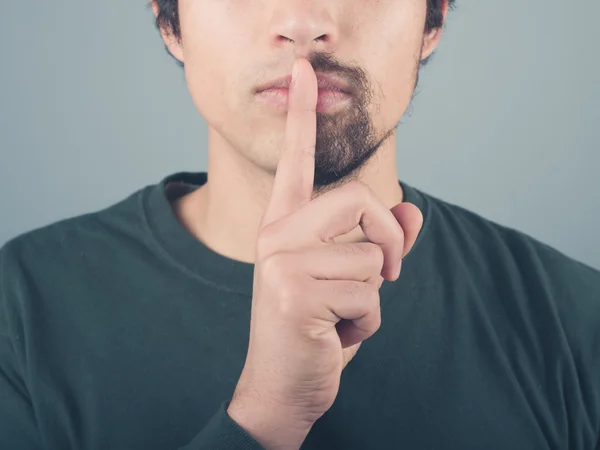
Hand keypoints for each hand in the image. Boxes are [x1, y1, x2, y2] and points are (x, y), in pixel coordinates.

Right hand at [227, 58, 422, 448]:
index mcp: (284, 226)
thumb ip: (383, 243)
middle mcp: (276, 236)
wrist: (282, 388)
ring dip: (373, 298)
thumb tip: (415, 210)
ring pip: (372, 258)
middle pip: (360, 199)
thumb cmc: (318, 329)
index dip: (301, 116)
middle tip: (385, 276)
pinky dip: (368, 323)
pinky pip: (369, 295)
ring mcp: (281, 263)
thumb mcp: (352, 282)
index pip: (294, 162)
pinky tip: (335, 336)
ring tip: (341, 318)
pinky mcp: (296, 293)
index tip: (304, 73)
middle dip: (389, 242)